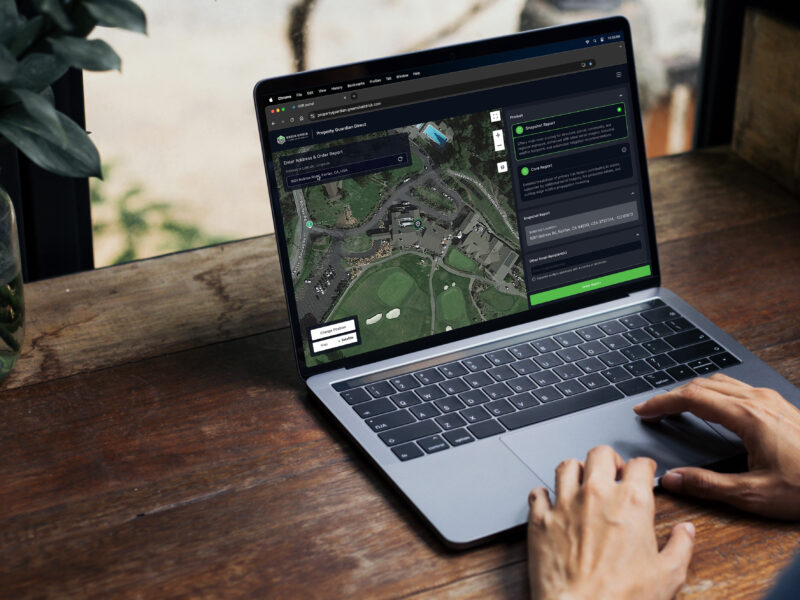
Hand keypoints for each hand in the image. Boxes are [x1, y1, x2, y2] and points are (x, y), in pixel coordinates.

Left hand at [528, 446, 694, 599]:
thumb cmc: (622, 598)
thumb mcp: (668, 576)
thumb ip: (680, 547)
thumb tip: (686, 531)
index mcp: (631, 503)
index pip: (639, 465)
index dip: (644, 467)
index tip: (644, 471)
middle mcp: (596, 495)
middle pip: (600, 454)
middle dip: (609, 459)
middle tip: (613, 472)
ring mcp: (565, 504)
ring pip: (566, 466)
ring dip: (576, 470)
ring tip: (582, 480)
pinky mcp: (540, 519)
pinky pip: (538, 493)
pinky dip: (543, 494)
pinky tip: (549, 501)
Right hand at [634, 373, 799, 519]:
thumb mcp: (753, 495)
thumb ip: (707, 485)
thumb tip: (672, 480)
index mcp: (747, 417)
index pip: (692, 398)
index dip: (662, 403)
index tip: (644, 410)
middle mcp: (758, 401)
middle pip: (703, 385)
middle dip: (672, 395)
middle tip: (653, 410)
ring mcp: (771, 401)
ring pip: (720, 382)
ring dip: (693, 391)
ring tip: (676, 407)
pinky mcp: (780, 406)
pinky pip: (737, 388)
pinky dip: (713, 392)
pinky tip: (713, 408)